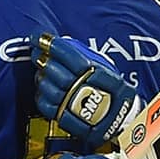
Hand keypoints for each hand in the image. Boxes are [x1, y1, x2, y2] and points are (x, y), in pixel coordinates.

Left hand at [31, 33, 137, 150]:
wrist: (122, 120)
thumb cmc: (113, 91)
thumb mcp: (107, 68)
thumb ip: (86, 56)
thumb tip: (62, 43)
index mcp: (101, 76)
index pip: (72, 57)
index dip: (53, 45)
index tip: (40, 37)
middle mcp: (89, 92)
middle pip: (58, 74)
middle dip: (44, 60)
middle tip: (37, 53)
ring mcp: (77, 109)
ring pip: (51, 91)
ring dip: (41, 78)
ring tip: (41, 71)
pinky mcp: (68, 121)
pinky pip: (48, 108)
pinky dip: (42, 97)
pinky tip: (43, 90)